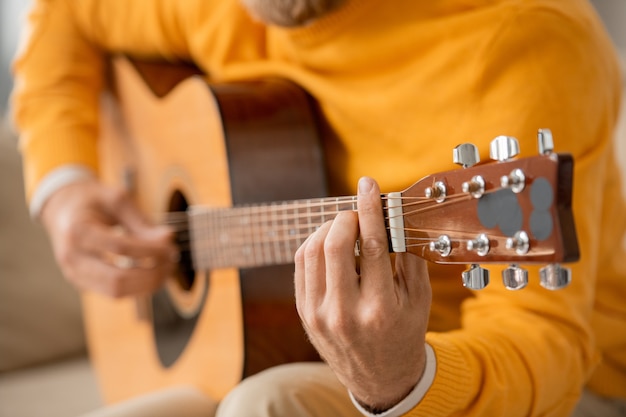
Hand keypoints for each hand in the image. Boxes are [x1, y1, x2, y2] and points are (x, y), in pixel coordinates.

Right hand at [40, 180, 177, 297]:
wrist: (62, 209)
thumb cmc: (91, 201)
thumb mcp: (116, 199)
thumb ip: (141, 221)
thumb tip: (168, 239)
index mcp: (78, 231)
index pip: (120, 248)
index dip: (150, 250)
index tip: (170, 247)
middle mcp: (72, 257)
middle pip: (116, 279)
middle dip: (151, 275)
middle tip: (171, 262)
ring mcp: (74, 274)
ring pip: (115, 292)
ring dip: (146, 285)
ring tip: (165, 269)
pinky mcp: (82, 283)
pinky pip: (113, 292)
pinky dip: (137, 287)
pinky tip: (152, 274)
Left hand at [294, 177, 431, 411]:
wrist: (379, 377)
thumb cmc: (403, 333)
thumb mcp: (418, 299)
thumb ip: (408, 255)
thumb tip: (395, 214)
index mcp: (379, 309)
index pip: (371, 245)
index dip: (369, 208)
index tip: (368, 184)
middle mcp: (344, 313)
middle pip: (334, 244)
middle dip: (345, 217)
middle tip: (358, 212)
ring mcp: (319, 314)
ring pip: (312, 251)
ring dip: (328, 228)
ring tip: (345, 228)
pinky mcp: (305, 313)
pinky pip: (301, 264)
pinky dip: (314, 244)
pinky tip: (330, 242)